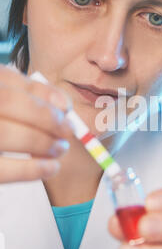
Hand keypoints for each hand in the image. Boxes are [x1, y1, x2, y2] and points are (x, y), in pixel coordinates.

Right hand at [0, 64, 72, 182]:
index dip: (40, 92)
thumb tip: (63, 106)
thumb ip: (27, 97)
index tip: (66, 107)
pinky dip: (32, 169)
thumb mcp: (3, 104)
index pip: (6, 78)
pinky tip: (51, 168)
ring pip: (4, 134)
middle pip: (7, 103)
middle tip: (68, 130)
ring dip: (42, 142)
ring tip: (61, 148)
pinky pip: (1, 170)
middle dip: (45, 117)